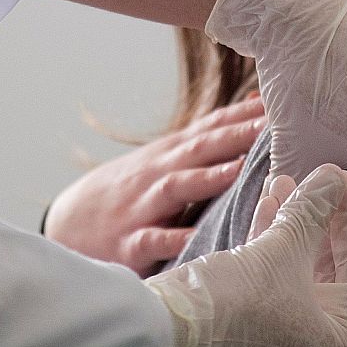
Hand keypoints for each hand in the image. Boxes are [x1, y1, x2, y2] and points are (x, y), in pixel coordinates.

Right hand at [45, 95, 265, 275]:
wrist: (68, 225)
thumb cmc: (129, 191)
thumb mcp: (163, 159)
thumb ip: (207, 138)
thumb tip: (252, 105)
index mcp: (170, 155)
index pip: (210, 128)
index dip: (243, 115)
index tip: (279, 103)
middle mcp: (158, 175)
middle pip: (199, 150)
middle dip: (235, 137)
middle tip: (271, 127)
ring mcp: (143, 207)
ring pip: (177, 188)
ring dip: (208, 178)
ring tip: (239, 170)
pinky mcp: (130, 243)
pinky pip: (153, 240)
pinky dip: (172, 238)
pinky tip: (194, 238)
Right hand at [138, 164, 346, 346]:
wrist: (162, 340)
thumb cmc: (234, 306)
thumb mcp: (281, 250)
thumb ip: (313, 211)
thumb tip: (332, 178)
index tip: (340, 179)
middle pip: (329, 272)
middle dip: (318, 219)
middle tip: (315, 179)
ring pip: (296, 275)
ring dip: (290, 226)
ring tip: (282, 182)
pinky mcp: (248, 336)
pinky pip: (271, 285)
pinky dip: (269, 247)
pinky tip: (265, 208)